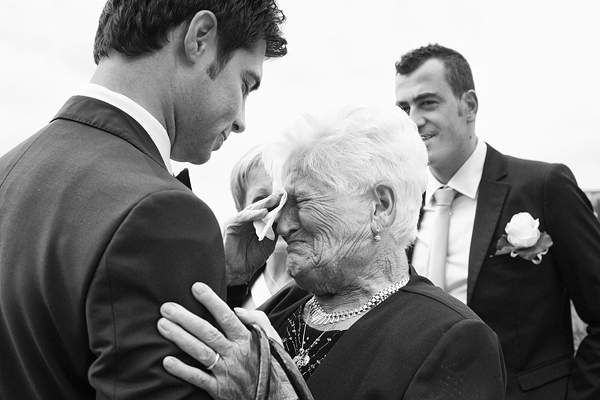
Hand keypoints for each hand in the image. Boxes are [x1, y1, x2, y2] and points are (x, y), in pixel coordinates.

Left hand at [157, 283, 280, 398]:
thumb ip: (257, 319)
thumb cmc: (273, 364)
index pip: (226, 316)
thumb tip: (237, 309)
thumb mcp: (272, 338)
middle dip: (185, 319)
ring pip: (200, 352)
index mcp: (247, 339)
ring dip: (180, 338)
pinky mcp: (220, 389)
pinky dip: (183, 371)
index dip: (210, 301)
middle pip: (207, 333)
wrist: (278, 396)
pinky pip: (199, 379)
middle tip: (167, 308)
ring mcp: (226, 372)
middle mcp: (235, 353)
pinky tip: (167, 361)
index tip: (196, 287)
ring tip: (163, 325)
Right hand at [224, 193, 282, 284]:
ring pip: (252, 209)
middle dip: (270, 201)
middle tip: (281, 196)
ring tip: (273, 200)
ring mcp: (239, 221)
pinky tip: (263, 212)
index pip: (266, 210)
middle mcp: (248, 220)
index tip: (287, 199)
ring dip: (263, 204)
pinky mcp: (232, 224)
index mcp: (256, 222)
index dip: (276, 205)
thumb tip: (285, 218)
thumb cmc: (254, 257)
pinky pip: (243, 216)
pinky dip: (253, 214)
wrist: (240, 270)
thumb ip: (275, 229)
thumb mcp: (269, 241)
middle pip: (260, 207)